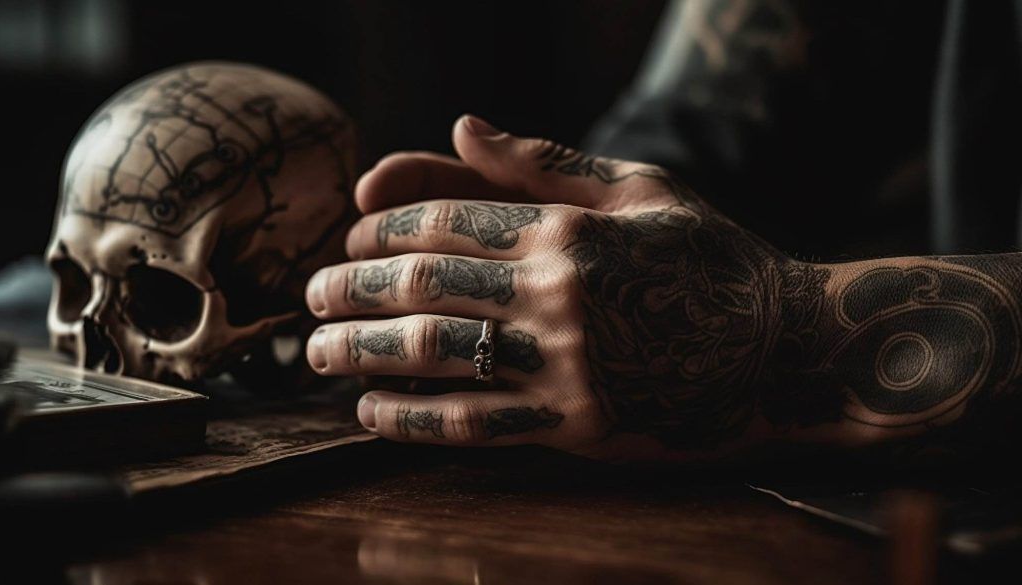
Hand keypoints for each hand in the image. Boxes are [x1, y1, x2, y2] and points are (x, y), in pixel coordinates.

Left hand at [305, 116, 791, 461]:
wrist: (785, 352)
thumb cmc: (712, 260)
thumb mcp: (642, 188)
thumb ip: (546, 159)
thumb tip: (460, 124)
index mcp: (569, 228)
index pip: (443, 218)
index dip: (380, 229)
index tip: (349, 241)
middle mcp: (558, 294)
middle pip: (421, 285)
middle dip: (350, 289)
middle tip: (310, 297)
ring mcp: (565, 365)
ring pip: (434, 355)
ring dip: (360, 351)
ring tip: (317, 351)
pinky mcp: (575, 426)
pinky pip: (474, 424)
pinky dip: (411, 418)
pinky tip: (369, 410)